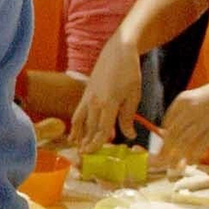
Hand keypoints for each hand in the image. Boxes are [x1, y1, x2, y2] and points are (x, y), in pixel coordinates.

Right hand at [70, 36, 142, 152]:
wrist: (118, 51)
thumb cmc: (129, 72)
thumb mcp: (134, 95)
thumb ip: (128, 117)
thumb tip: (129, 135)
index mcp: (109, 103)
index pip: (102, 129)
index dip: (98, 143)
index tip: (96, 152)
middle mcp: (95, 102)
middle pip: (90, 128)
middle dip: (87, 142)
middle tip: (84, 156)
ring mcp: (88, 97)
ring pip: (81, 121)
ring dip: (79, 135)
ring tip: (77, 146)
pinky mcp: (86, 93)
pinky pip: (78, 112)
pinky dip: (76, 124)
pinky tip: (75, 132)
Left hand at [156, 76, 208, 168]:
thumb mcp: (199, 96)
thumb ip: (186, 110)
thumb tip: (171, 129)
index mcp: (183, 99)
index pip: (168, 121)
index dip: (164, 137)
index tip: (163, 147)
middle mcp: (191, 108)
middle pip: (174, 134)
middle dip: (166, 151)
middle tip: (162, 162)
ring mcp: (204, 118)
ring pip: (186, 141)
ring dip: (178, 156)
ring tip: (175, 166)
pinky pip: (202, 144)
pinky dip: (195, 154)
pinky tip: (191, 161)